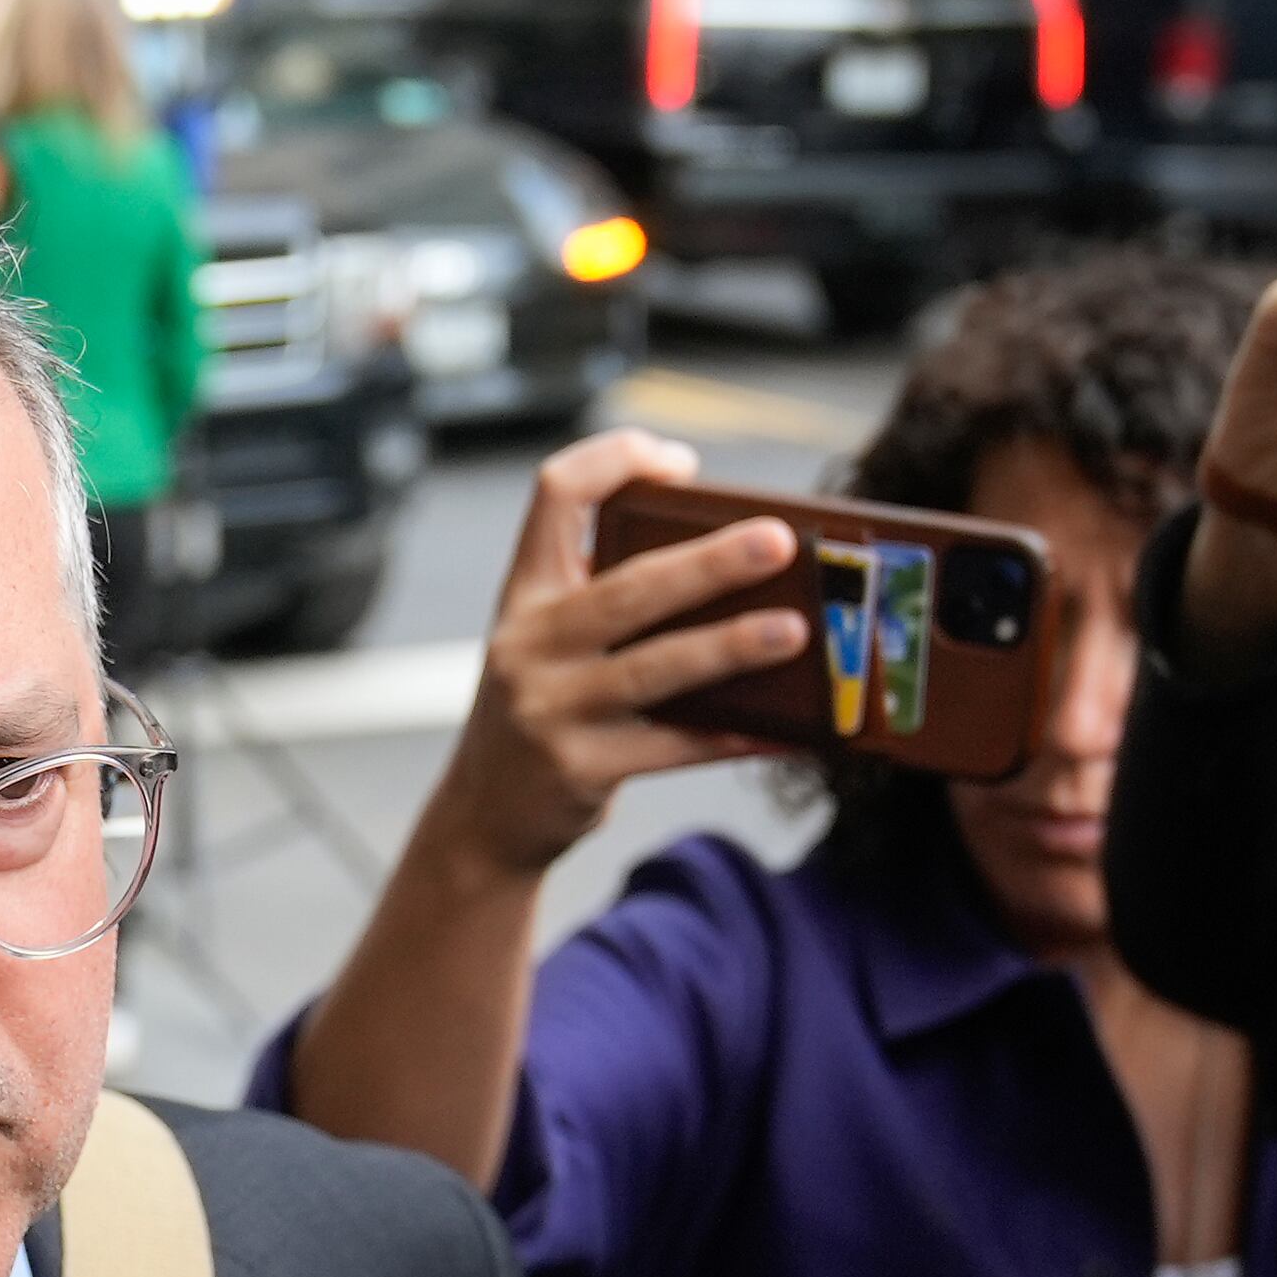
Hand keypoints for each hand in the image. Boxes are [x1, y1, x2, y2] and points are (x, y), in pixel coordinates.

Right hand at [425, 432, 807, 880]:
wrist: (482, 816)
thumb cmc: (544, 708)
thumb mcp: (551, 642)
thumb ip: (613, 601)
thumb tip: (737, 572)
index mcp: (525, 593)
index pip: (555, 493)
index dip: (617, 460)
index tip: (682, 464)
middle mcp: (526, 644)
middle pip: (627, 588)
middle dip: (708, 563)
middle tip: (777, 541)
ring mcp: (548, 710)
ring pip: (654, 667)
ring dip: (730, 646)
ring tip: (793, 631)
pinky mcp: (578, 770)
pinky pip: (672, 748)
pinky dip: (731, 736)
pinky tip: (781, 729)